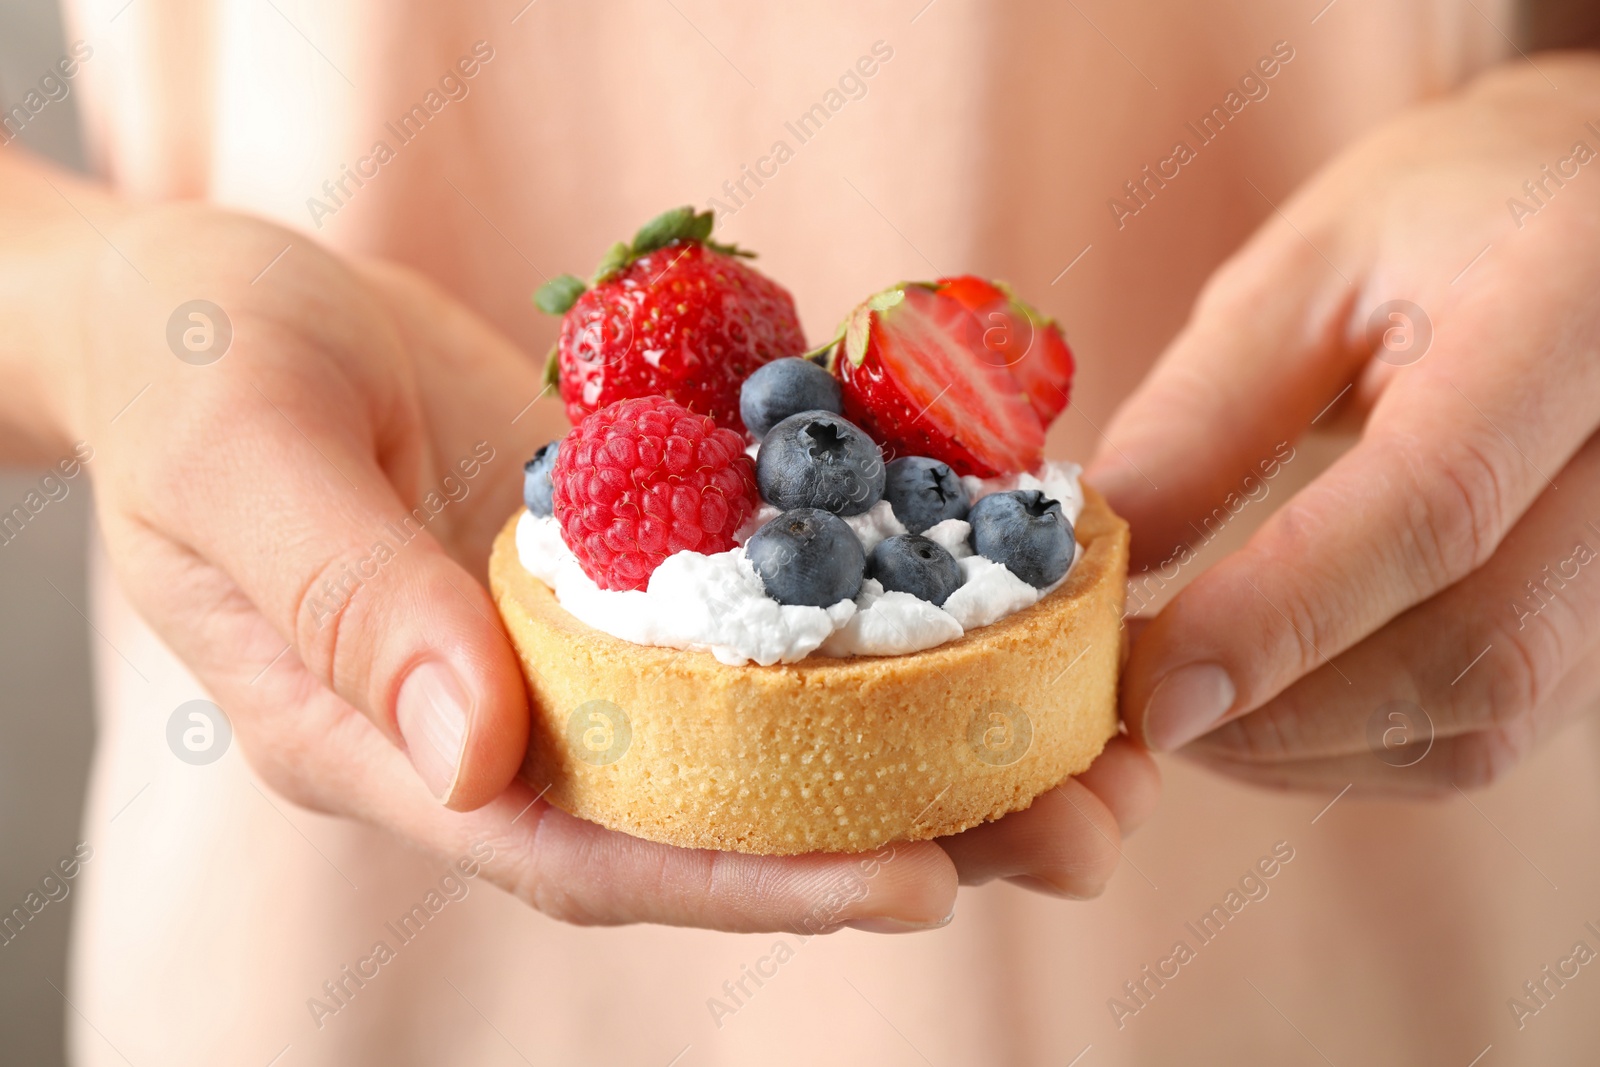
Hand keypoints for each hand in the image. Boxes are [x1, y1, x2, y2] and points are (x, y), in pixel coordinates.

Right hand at [61, 199, 1155, 930]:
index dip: (752, 881)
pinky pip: (765, 601)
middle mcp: (518, 715)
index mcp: (408, 742)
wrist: (218, 306)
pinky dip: (877, 611)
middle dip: (897, 834)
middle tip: (1077, 834)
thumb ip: (349, 604)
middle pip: (717, 813)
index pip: (594, 851)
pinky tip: (995, 599)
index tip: (916, 884)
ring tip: (1092, 749)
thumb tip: (475, 758)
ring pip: (766, 722)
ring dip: (927, 739)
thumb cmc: (195, 371)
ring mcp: (585, 640)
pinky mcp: (635, 558)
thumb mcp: (245, 461)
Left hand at [1089, 54, 1599, 792]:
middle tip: (1126, 701)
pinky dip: (1350, 744)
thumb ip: (1204, 413)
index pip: (1437, 502)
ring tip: (1175, 696)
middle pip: (1477, 649)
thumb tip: (1094, 558)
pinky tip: (1256, 704)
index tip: (1145, 685)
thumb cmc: (1446, 220)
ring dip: (1299, 742)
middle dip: (1275, 707)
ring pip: (1486, 719)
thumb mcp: (1306, 274)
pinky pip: (1492, 734)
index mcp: (1577, 313)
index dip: (1279, 614)